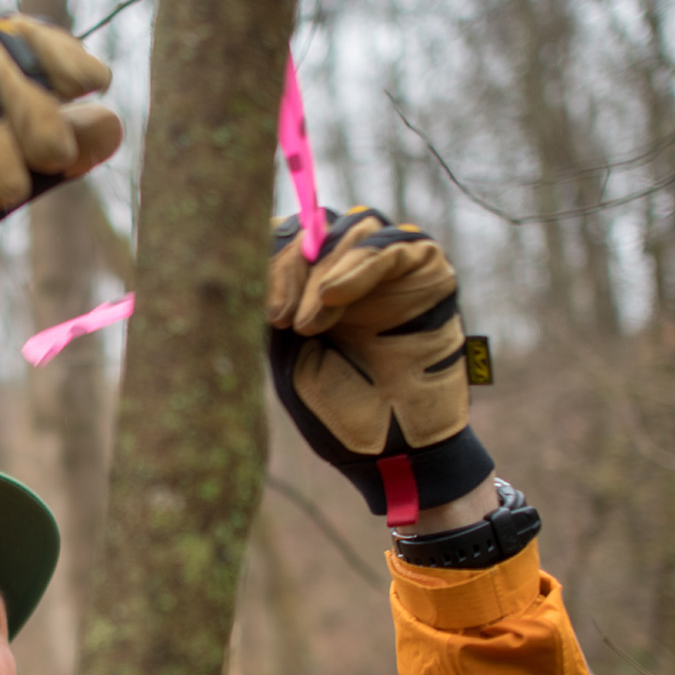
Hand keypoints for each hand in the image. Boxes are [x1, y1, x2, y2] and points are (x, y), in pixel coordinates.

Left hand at [266, 208, 493, 524]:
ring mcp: (391, 267)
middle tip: (278, 319)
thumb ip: (274, 303)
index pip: (285, 234)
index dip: (264, 251)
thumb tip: (245, 253)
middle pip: (314, 226)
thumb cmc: (337, 409)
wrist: (393, 449)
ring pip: (351, 227)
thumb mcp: (286, 355)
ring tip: (309, 326)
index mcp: (312, 284)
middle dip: (288, 267)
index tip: (251, 300)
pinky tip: (334, 297)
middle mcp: (351, 267)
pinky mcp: (429, 271)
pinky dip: (360, 265)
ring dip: (322, 272)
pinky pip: (394, 245)